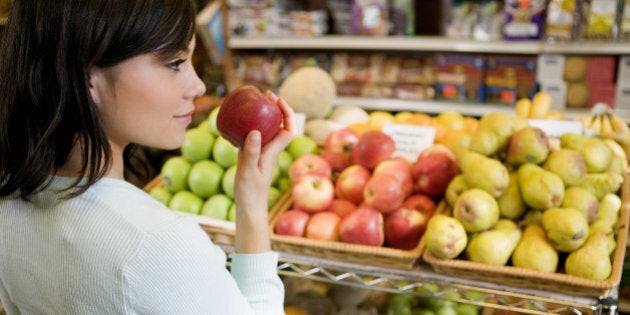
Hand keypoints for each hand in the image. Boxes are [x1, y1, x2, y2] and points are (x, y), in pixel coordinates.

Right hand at [233, 93, 296, 252]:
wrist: (249, 208)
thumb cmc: (250, 192)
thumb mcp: (248, 171)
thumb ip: (251, 152)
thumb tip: (256, 131)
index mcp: (273, 152)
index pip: (288, 128)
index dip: (287, 112)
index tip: (277, 100)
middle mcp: (270, 150)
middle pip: (280, 125)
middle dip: (276, 109)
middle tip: (266, 96)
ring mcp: (262, 153)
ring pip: (268, 130)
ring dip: (265, 116)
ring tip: (256, 103)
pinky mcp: (252, 157)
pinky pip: (255, 137)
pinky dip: (252, 126)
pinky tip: (241, 122)